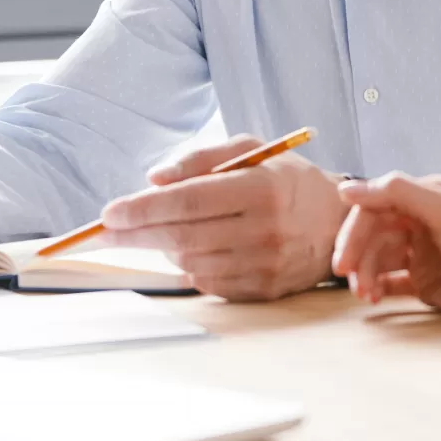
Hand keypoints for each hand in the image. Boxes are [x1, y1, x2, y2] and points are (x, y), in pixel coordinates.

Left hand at [99, 134, 347, 300]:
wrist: (336, 222)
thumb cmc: (286, 181)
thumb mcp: (252, 150)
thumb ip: (201, 157)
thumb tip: (154, 179)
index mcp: (262, 187)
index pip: (189, 200)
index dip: (144, 208)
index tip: (109, 212)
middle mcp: (265, 228)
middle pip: (182, 235)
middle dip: (135, 234)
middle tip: (104, 232)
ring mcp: (265, 263)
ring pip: (190, 261)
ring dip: (165, 247)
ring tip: (163, 231)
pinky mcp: (263, 289)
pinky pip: (208, 283)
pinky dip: (190, 266)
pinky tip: (195, 249)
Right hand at [331, 172, 440, 325]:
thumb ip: (398, 192)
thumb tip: (348, 189)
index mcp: (427, 195)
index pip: (376, 205)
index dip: (354, 228)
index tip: (342, 257)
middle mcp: (422, 219)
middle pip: (373, 232)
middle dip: (357, 254)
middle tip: (346, 278)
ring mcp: (423, 251)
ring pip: (379, 257)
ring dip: (365, 274)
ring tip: (364, 296)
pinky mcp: (426, 281)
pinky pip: (390, 280)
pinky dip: (377, 287)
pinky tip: (374, 299)